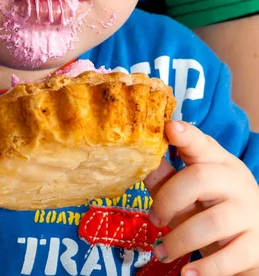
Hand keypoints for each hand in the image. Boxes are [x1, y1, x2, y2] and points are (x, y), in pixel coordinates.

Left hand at [145, 121, 258, 275]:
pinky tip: (187, 274)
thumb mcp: (189, 192)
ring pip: (211, 222)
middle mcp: (237, 182)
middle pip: (200, 179)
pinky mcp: (256, 246)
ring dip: (179, 240)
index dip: (186, 135)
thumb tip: (142, 161)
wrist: (252, 245)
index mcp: (218, 162)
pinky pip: (229, 258)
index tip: (170, 128)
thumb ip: (166, 178)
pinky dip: (204, 269)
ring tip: (161, 251)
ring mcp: (250, 213)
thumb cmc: (211, 210)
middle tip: (153, 218)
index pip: (202, 143)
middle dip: (169, 200)